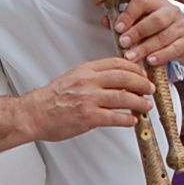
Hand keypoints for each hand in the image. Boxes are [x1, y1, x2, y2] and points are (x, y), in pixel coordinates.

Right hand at [24, 58, 152, 141]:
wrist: (33, 114)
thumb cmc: (50, 99)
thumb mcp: (72, 78)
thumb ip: (91, 77)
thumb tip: (113, 81)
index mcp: (85, 70)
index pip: (117, 63)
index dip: (134, 68)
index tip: (142, 73)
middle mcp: (88, 82)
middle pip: (125, 78)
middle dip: (142, 84)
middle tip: (149, 89)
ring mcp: (89, 99)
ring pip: (124, 98)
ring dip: (139, 102)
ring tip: (146, 106)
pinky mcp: (88, 117)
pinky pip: (115, 117)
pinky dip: (127, 119)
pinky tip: (132, 121)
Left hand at [114, 0, 183, 67]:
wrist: (179, 33)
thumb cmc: (153, 26)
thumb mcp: (139, 19)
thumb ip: (123, 20)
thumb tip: (105, 21)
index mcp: (155, 1)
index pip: (142, 2)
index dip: (129, 15)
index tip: (118, 28)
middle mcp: (170, 11)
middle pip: (155, 20)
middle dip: (137, 33)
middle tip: (124, 43)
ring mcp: (180, 26)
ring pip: (163, 37)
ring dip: (146, 48)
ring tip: (132, 56)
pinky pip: (174, 49)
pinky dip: (161, 56)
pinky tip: (150, 61)